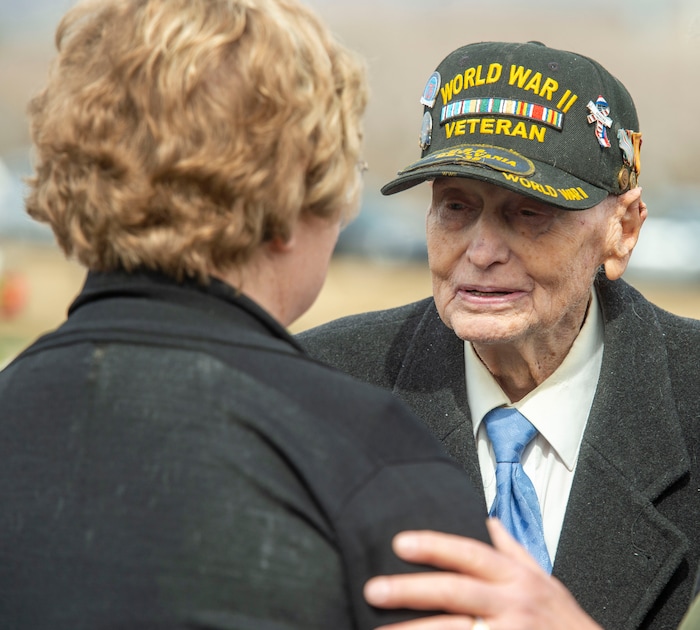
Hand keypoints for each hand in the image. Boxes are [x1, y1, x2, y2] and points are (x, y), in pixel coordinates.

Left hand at [363, 518, 602, 629]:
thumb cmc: (565, 623)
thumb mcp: (546, 581)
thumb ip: (514, 551)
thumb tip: (488, 520)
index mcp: (518, 578)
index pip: (471, 554)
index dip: (435, 546)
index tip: (399, 542)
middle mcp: (513, 604)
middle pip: (455, 591)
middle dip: (411, 590)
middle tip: (373, 589)